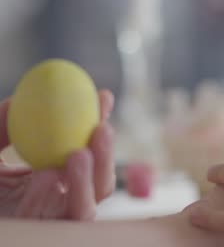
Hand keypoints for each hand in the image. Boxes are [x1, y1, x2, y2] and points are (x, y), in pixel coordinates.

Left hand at [0, 90, 114, 219]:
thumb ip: (1, 129)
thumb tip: (18, 101)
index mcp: (55, 178)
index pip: (86, 149)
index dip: (97, 122)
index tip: (103, 97)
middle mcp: (63, 201)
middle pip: (99, 178)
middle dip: (106, 152)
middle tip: (102, 126)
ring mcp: (60, 222)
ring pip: (90, 203)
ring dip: (92, 177)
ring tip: (81, 153)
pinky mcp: (54, 237)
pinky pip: (64, 220)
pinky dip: (61, 199)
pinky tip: (50, 177)